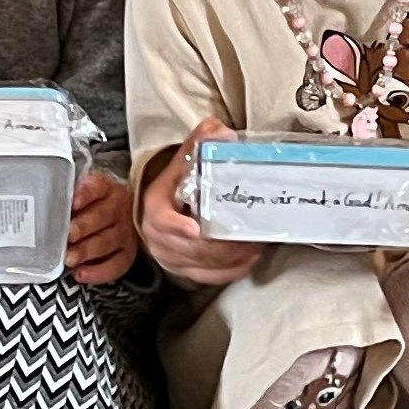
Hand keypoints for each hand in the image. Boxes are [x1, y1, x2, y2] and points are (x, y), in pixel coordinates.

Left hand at [67, 168, 137, 284]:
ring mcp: (125, 232)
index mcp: (107, 188)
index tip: (73, 202)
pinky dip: (99, 272)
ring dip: (87, 251)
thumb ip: (65, 195)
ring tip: (69, 258)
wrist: (116, 216)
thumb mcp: (80, 193)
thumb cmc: (88, 205)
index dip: (85, 194)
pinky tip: (80, 273)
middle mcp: (119, 209)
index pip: (98, 187)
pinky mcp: (127, 253)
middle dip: (83, 227)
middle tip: (67, 236)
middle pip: (102, 216)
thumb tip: (44, 201)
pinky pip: (116, 265)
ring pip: (107, 242)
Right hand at [138, 120, 263, 289]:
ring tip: (253, 245)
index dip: (177, 226)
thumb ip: (198, 143)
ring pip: (201, 265)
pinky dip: (230, 270)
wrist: (162, 208)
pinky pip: (208, 277)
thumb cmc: (174, 185)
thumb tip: (219, 131)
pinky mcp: (184, 269)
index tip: (195, 229)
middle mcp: (158, 237)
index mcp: (155, 207)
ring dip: (230, 257)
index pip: (162, 220)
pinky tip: (248, 259)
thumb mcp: (181, 161)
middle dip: (220, 244)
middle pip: (189, 248)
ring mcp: (171, 256)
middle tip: (246, 236)